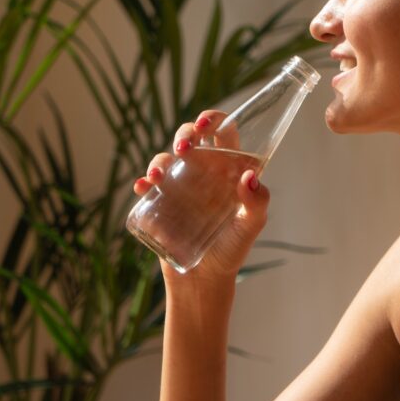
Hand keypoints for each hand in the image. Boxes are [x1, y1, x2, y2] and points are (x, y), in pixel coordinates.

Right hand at [133, 110, 269, 284]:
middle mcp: (204, 172)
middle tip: (184, 147)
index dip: (214, 120)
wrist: (204, 280)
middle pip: (191, 138)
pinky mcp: (160, 203)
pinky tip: (143, 186)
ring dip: (160, 160)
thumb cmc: (232, 250)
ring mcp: (180, 186)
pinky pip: (148, 185)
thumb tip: (249, 177)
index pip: (223, 134)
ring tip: (158, 176)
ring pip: (166, 158)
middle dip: (184, 133)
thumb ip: (257, 203)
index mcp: (228, 170)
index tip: (205, 124)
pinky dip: (143, 181)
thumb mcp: (250, 226)